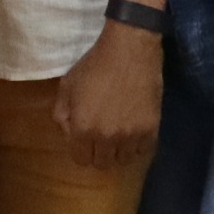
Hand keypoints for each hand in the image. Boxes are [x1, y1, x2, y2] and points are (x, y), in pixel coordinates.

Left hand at [48, 21, 161, 166]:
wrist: (130, 50)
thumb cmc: (95, 65)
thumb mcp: (67, 86)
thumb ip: (62, 114)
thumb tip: (69, 133)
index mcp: (83, 129)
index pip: (80, 160)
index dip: (81, 150)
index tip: (85, 139)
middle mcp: (106, 138)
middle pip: (102, 163)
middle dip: (99, 152)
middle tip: (102, 136)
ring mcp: (131, 135)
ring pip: (124, 160)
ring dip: (119, 150)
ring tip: (119, 134)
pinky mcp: (151, 128)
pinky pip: (143, 150)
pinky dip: (137, 145)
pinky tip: (134, 131)